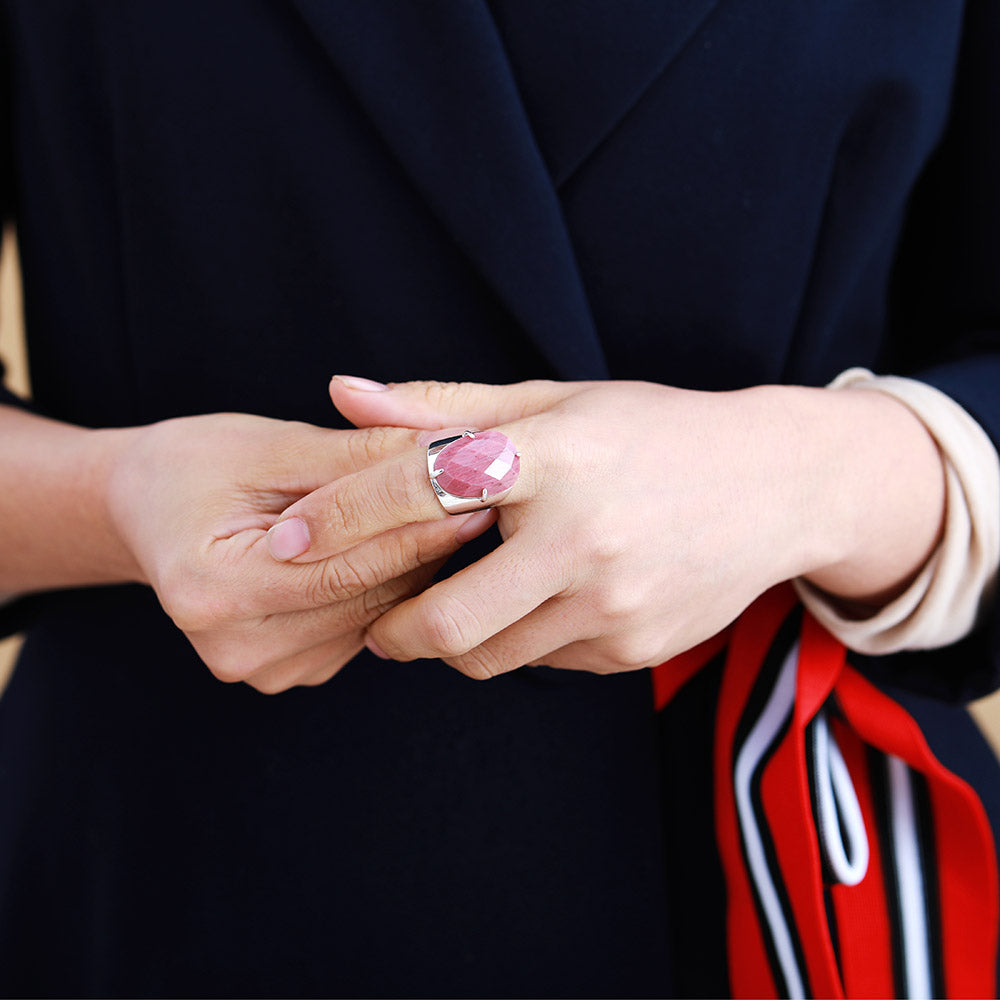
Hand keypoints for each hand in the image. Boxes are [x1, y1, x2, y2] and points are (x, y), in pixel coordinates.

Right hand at [105, 412, 495, 691]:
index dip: (418, 527)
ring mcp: (263, 669)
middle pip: (366, 597)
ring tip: (460, 513)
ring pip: (376, 615)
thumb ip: (352, 454)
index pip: (344, 565)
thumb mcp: (268, 445)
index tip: (477, 492)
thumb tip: (442, 449)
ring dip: (420, 566)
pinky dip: (393, 587)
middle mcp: (235, 648)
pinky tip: (412, 547)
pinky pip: (364, 628)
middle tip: (491, 495)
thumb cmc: (197, 465)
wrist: (148, 510)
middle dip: (430, 543)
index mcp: (212, 590)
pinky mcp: (288, 672)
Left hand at [272, 375, 944, 679]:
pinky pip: (543, 663)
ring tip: (468, 597)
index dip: (340, 520)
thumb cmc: (653, 431)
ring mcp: (615, 606)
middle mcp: (585, 539)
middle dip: (392, 630)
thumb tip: (341, 392)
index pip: (418, 491)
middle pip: (444, 623)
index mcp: (554, 457)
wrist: (777, 486)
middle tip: (377, 618)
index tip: (286, 544)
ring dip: (454, 639)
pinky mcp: (633, 650)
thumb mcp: (554, 401)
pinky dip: (520, 641)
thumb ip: (444, 405)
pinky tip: (545, 600)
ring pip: (487, 657)